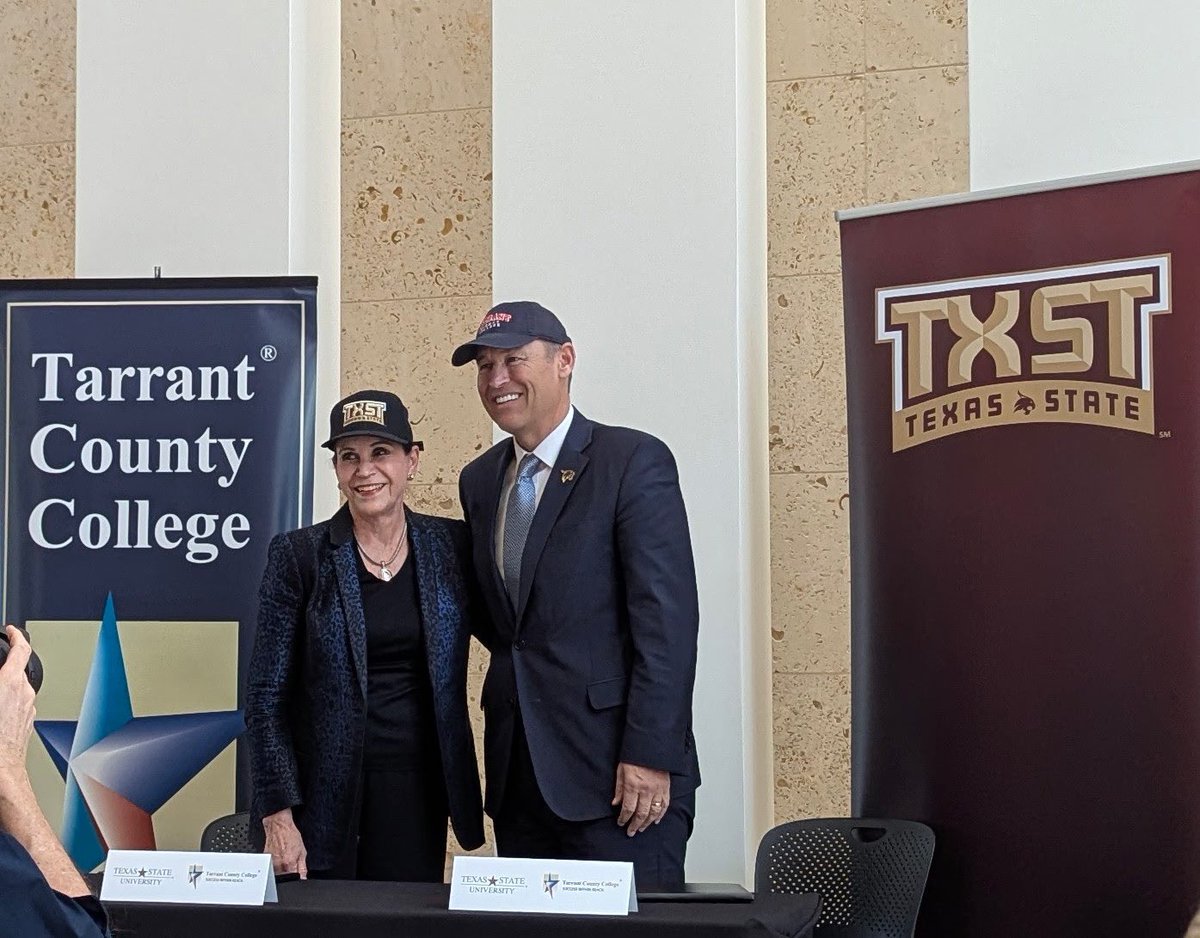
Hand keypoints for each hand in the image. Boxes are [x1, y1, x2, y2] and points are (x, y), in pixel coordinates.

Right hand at [0, 625, 35, 776]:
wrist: (1, 770)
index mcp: (11, 683)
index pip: (21, 649)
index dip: (16, 635)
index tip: (10, 630)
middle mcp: (25, 692)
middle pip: (17, 670)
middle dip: (4, 668)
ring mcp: (29, 707)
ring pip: (17, 689)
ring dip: (4, 687)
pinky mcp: (28, 721)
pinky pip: (18, 704)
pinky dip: (7, 702)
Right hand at [262, 808, 307, 878]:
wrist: (279, 826)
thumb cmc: (290, 836)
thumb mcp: (302, 851)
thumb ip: (303, 868)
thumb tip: (303, 879)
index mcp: (289, 864)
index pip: (292, 881)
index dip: (296, 880)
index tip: (297, 877)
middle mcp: (278, 866)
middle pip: (284, 880)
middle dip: (288, 876)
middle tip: (291, 865)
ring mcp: (270, 864)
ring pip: (277, 876)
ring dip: (282, 872)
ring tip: (284, 860)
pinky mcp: (265, 862)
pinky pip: (271, 870)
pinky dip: (275, 867)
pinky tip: (279, 858)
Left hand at [612, 761, 669, 835]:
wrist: (650, 745)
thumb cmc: (634, 755)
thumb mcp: (621, 770)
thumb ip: (619, 788)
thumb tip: (615, 803)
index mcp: (633, 785)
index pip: (628, 808)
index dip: (623, 818)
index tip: (620, 823)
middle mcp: (646, 790)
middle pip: (640, 814)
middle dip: (634, 825)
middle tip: (631, 831)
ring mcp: (657, 789)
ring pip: (653, 812)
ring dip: (647, 823)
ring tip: (642, 828)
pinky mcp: (666, 787)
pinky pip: (664, 805)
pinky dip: (660, 814)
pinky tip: (656, 820)